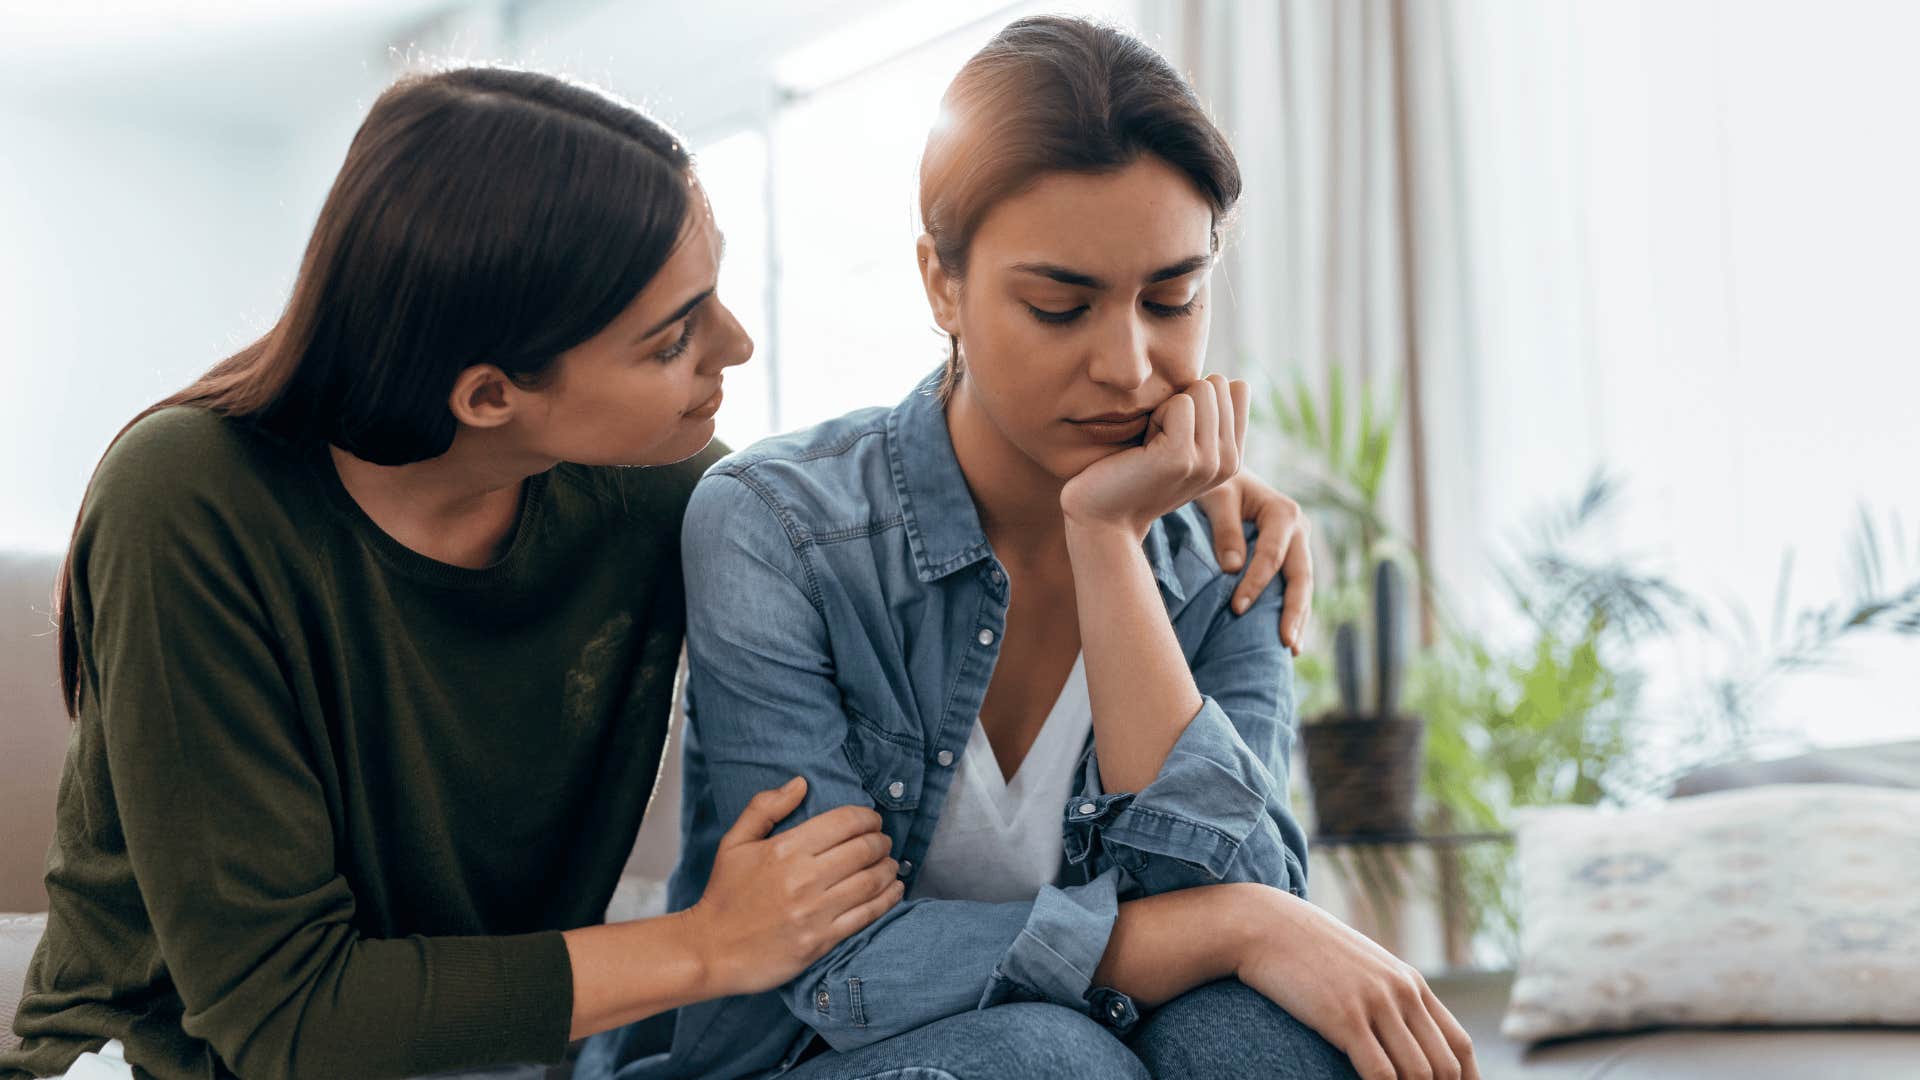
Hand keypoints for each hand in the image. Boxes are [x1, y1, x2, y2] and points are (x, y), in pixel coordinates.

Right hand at [683, 777, 901, 996]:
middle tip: (883, 841)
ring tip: (891, 864)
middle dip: (881, 841)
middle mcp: (805, 878)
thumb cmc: (724, 895)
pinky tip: (895, 890)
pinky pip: (867, 915)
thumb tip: (801, 783)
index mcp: (786, 849)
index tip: (872, 819)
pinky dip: (888, 899)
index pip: (844, 822)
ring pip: (871, 882)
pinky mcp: (822, 941)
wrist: (711, 950)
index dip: (867, 817)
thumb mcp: (735, 843)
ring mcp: (815, 911)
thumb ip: (766, 807)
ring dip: (889, 869)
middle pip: (864, 849)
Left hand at [1060, 375, 1250, 537]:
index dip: (1197, 398)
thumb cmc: (1133, 472)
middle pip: (1216, 385)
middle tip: (1158, 441)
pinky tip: (1143, 450)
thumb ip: (1209, 417)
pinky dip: (1154, 417)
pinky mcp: (1182, 458)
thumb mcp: (1182, 443)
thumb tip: (1228, 380)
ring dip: (1166, 410)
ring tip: (1151, 446)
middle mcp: (1230, 462)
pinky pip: (1179, 403)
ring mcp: (1209, 462)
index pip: (1237, 388)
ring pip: (1201, 390)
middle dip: (1180, 403)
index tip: (1175, 431)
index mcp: (1234, 456)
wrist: (1104, 518)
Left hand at [1192, 474, 1314, 654]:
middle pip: (1301, 576)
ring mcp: (1299, 545)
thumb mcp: (1217, 497)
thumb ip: (1225, 530)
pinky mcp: (1292, 557)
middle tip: (1286, 643)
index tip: (1237, 609)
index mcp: (1284, 513)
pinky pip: (1295, 587)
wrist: (1229, 478)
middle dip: (1294, 612)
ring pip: (1304, 586)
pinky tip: (1289, 636)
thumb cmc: (1219, 486)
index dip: (1255, 584)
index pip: (1271, 557)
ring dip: (1299, 618)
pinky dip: (1294, 611)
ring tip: (1292, 649)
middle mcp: (1300, 530)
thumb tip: (1232, 570)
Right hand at [1238, 890, 1477, 1079]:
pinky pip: (1379, 1073)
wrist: (1266, 926)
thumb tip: (1404, 1033)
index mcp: (1410, 982)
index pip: (1459, 1044)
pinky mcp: (1344, 1017)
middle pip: (1444, 1066)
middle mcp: (1401, 992)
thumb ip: (1388, 994)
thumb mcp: (1361, 968)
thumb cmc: (1308, 952)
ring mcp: (1374, 1003)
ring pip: (1417, 1074)